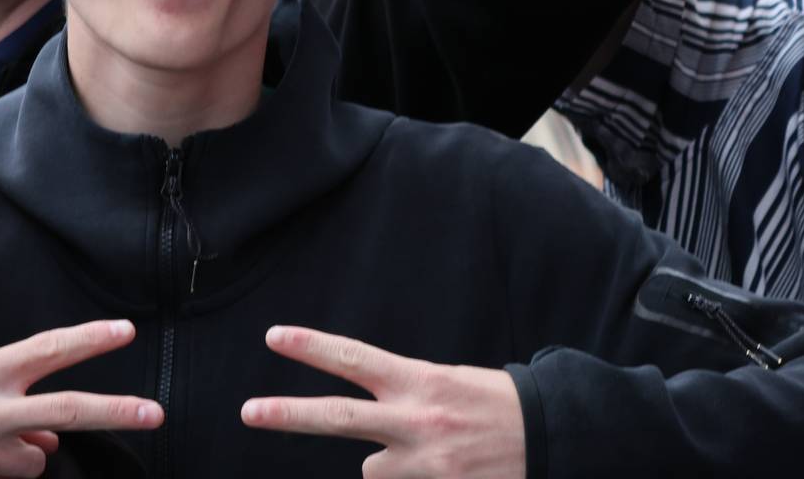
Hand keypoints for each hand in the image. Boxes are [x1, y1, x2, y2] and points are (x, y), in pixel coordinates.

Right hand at [0, 321, 160, 478]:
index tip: (124, 331)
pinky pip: (19, 475)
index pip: (47, 350)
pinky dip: (7, 469)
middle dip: (118, 410)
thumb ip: (9, 402)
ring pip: (39, 455)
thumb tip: (51, 441)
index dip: (89, 340)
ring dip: (26, 451)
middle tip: (155, 412)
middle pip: (69, 410)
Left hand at [239, 326, 523, 478]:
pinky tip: (445, 472)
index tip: (273, 337)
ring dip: (391, 467)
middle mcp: (417, 420)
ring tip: (436, 456)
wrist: (555, 438)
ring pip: (372, 470)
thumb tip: (365, 418)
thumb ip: (404, 394)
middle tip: (249, 411)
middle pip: (339, 416)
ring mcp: (427, 463)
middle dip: (288, 414)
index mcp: (420, 382)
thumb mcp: (449, 383)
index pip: (355, 359)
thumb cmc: (498, 406)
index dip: (312, 347)